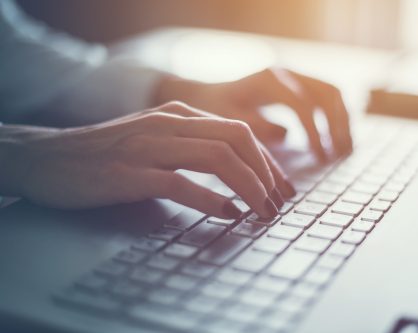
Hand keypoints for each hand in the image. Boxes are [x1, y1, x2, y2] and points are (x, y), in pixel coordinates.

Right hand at [0, 102, 295, 217]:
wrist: (50, 157)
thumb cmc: (109, 152)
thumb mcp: (157, 136)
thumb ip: (193, 144)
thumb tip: (236, 167)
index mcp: (180, 115)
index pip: (239, 132)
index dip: (267, 162)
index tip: (280, 188)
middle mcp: (169, 124)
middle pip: (237, 140)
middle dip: (267, 174)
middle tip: (278, 203)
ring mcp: (150, 146)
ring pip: (217, 158)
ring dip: (249, 187)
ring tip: (262, 212)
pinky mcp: (131, 173)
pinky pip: (181, 183)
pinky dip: (211, 200)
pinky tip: (228, 213)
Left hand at [156, 68, 352, 159]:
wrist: (207, 96)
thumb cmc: (215, 111)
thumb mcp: (230, 121)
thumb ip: (256, 128)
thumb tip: (286, 135)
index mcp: (269, 80)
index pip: (302, 104)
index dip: (315, 132)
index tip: (321, 158)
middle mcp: (286, 73)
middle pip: (326, 94)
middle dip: (338, 125)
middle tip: (341, 155)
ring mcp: (294, 77)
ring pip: (332, 94)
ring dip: (342, 121)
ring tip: (345, 151)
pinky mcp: (298, 86)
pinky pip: (326, 98)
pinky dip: (336, 118)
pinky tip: (338, 141)